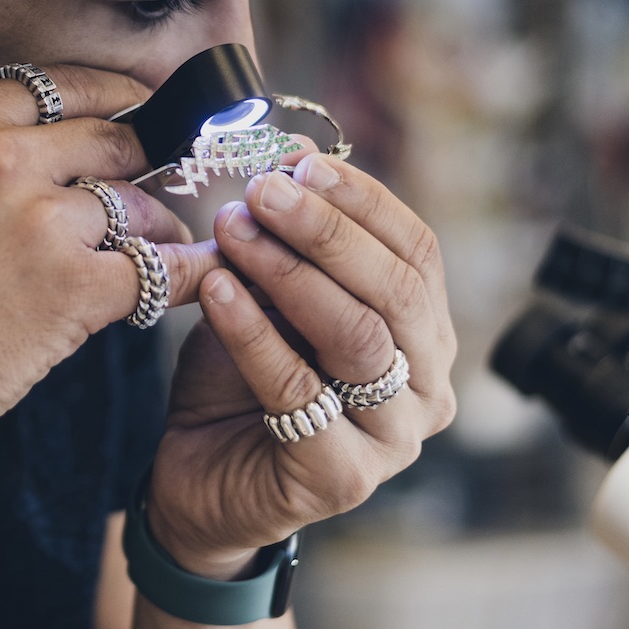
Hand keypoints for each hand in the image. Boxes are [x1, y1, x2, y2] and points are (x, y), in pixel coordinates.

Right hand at [0, 65, 218, 489]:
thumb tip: (39, 151)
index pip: (63, 86)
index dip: (114, 100)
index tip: (138, 111)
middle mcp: (1, 157)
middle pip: (113, 140)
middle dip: (144, 165)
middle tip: (162, 186)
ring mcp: (42, 220)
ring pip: (138, 205)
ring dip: (157, 230)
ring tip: (160, 250)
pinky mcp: (74, 287)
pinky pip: (161, 269)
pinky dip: (184, 277)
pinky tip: (190, 283)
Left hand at [146, 142, 456, 578]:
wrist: (199, 476)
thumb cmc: (243, 380)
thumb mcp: (269, 296)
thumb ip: (289, 240)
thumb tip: (291, 151)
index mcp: (426, 334)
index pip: (417, 251)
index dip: (361, 200)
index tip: (299, 161)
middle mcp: (428, 386)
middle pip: (396, 290)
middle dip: (326, 230)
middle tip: (262, 190)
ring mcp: (394, 439)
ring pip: (356, 336)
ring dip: (288, 272)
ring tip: (231, 229)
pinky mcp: (342, 477)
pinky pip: (297, 388)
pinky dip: (252, 331)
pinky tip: (214, 290)